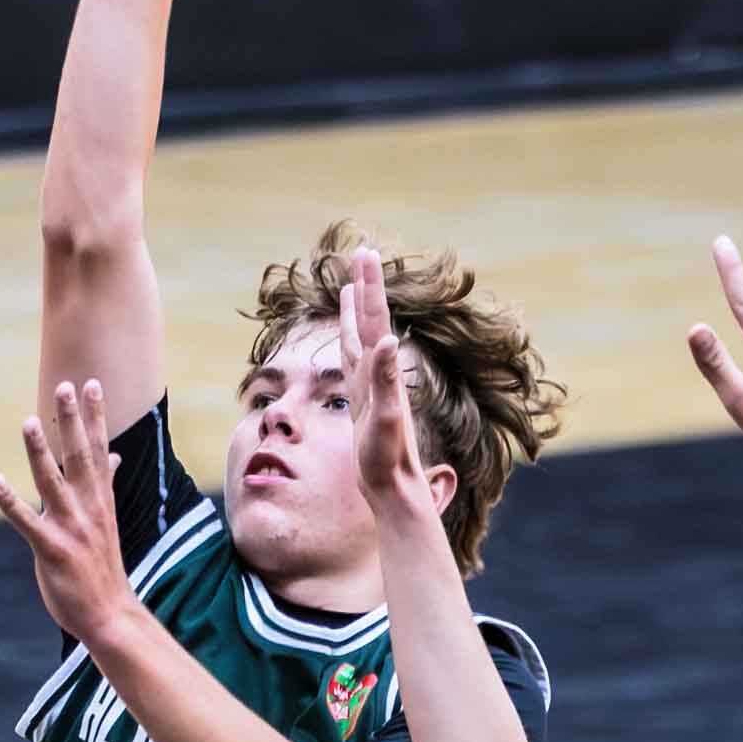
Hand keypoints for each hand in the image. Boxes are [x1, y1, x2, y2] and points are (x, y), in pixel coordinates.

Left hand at [0, 376, 135, 645]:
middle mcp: (88, 508)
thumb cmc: (102, 567)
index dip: (95, 417)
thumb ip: (103, 485)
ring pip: (51, 482)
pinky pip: (27, 522)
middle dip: (72, 421)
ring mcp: (71, 528)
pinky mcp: (52, 550)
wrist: (110, 614)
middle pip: (79, 456)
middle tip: (65, 386)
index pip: (98, 450)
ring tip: (28, 422)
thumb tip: (113, 457)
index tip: (91, 385)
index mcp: (100, 500)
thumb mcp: (105, 520)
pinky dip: (10, 501)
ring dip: (40, 452)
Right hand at [341, 240, 434, 521]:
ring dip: (355, 311)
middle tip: (362, 254)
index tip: (366, 254)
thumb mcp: (386, 417)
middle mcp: (378, 373)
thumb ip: (386, 378)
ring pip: (359, 338)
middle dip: (365, 287)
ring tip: (349, 287)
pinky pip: (353, 362)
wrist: (394, 488)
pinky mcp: (364, 402)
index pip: (374, 319)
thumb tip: (389, 339)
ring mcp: (371, 386)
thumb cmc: (389, 459)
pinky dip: (349, 343)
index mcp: (381, 371)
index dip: (369, 287)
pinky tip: (350, 340)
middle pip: (369, 320)